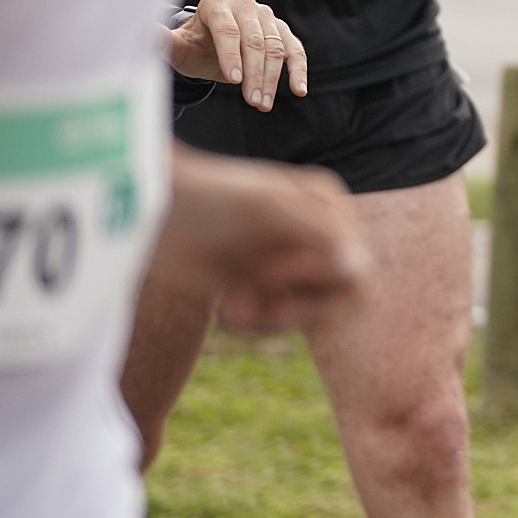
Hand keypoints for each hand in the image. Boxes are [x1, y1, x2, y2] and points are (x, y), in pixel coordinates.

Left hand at [155, 147, 366, 333]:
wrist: (156, 212)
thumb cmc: (212, 198)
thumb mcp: (268, 208)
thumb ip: (319, 234)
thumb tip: (361, 271)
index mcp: (330, 208)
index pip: (356, 266)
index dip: (315, 276)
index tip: (268, 268)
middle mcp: (318, 235)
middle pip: (341, 296)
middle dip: (299, 306)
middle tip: (254, 299)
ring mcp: (292, 261)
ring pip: (311, 313)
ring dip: (274, 316)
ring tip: (234, 306)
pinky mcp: (265, 284)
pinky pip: (281, 319)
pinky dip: (258, 319)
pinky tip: (230, 305)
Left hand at [167, 0, 308, 111]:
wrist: (209, 46)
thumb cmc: (191, 47)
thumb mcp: (176, 47)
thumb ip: (164, 41)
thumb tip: (148, 30)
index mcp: (215, 2)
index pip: (228, 29)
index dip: (231, 55)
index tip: (233, 81)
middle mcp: (244, 4)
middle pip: (256, 40)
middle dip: (255, 73)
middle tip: (252, 101)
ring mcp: (266, 16)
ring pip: (276, 48)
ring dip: (272, 79)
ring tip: (263, 104)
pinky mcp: (282, 30)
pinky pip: (294, 50)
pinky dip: (297, 70)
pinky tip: (298, 90)